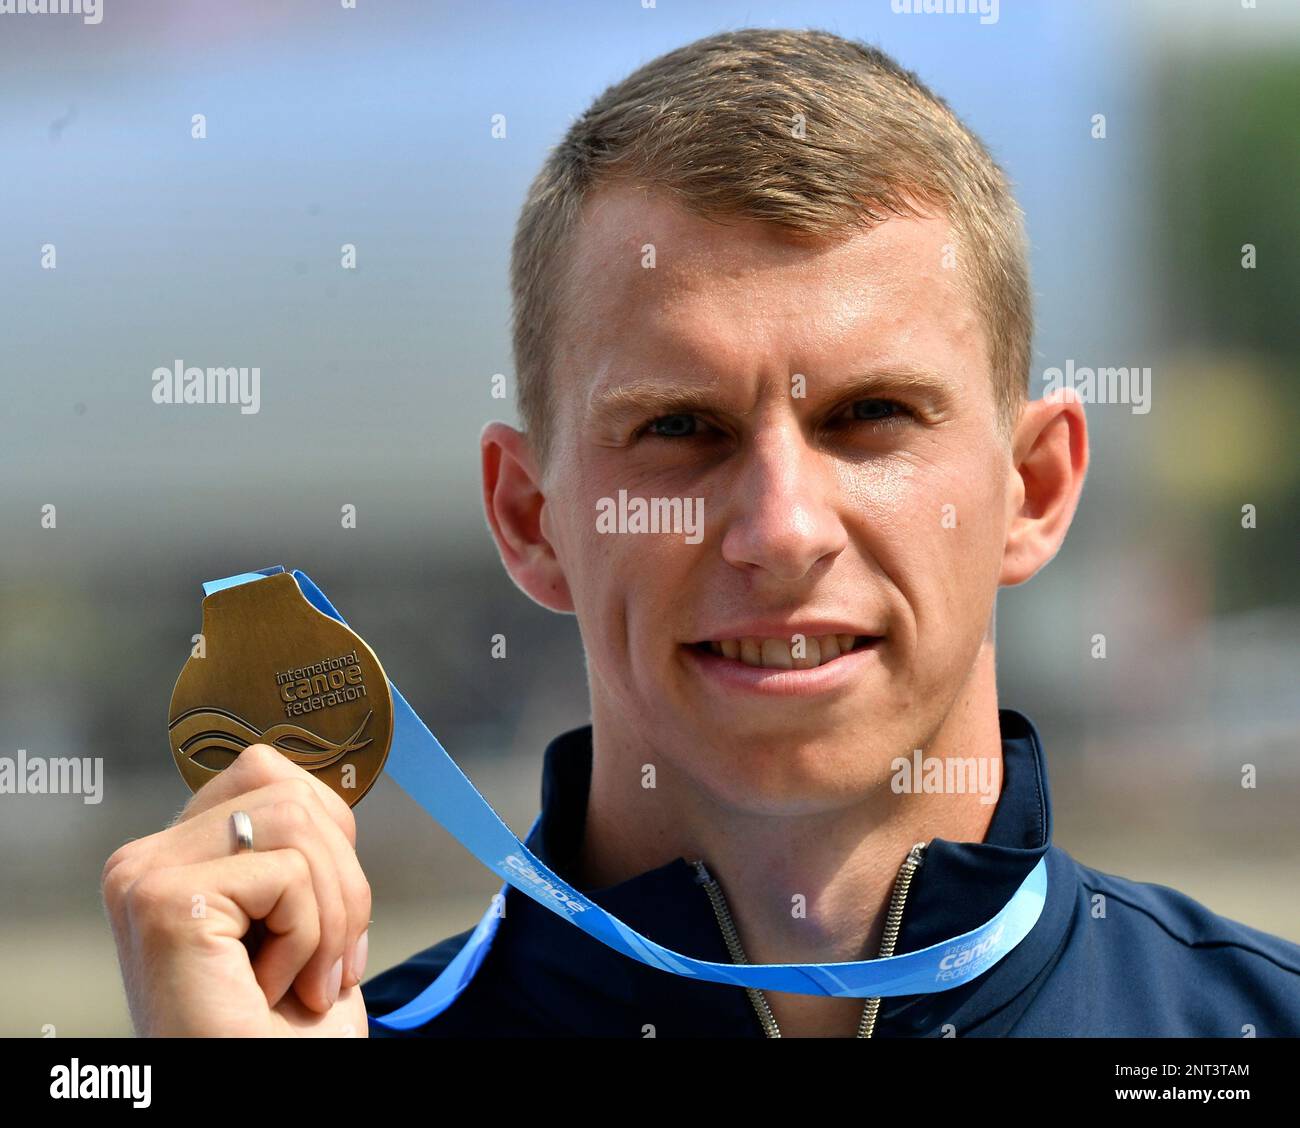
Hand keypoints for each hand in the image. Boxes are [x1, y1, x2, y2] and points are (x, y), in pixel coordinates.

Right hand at [102, 744, 371, 1036]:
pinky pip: (289, 874)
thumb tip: (331, 789)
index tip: (325, 923)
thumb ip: (299, 842)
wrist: (266, 1094)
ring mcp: (144, 876)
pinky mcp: (162, 903)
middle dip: (342, 883)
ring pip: (298, 822)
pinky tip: (271, 988)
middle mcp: (144, 857)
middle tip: (323, 965)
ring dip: (328, 917)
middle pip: (292, 794)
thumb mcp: (304, 909)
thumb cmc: (284, 1027)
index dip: (330, 840)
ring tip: (299, 979)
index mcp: (177, 853)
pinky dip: (308, 938)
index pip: (272, 774)